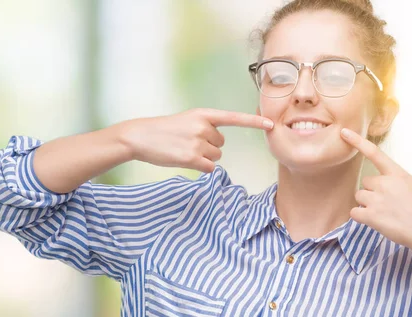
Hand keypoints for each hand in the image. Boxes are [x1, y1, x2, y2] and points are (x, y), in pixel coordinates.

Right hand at [119, 108, 273, 172]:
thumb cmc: (163, 130)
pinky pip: (208, 168)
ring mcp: (198, 142)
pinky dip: (199, 167)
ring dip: (203, 158)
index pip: (233, 118)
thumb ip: (204, 127)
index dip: (253, 122)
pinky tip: (183, 159)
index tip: (271, 124)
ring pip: (215, 157)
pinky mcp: (192, 158)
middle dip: (208, 147)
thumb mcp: (186, 120)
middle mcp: (203, 126)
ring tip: (183, 150)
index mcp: (203, 114)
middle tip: (187, 143)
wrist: (140, 136)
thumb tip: (217, 146)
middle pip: (221, 144)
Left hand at [340, 128, 411, 249]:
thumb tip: (395, 189)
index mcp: (398, 174)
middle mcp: (385, 183)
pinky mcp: (370, 215)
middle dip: (372, 192)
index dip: (357, 141)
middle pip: (365, 182)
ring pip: (359, 196)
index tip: (344, 132)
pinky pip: (354, 212)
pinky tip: (375, 221)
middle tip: (387, 204)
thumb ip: (401, 185)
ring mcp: (376, 199)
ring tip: (383, 213)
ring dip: (366, 204)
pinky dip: (361, 217)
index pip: (375, 153)